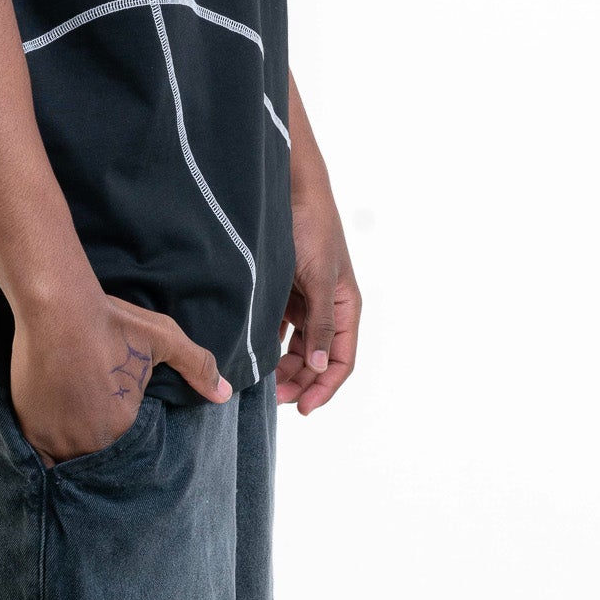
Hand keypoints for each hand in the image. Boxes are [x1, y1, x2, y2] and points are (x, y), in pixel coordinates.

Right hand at [11, 287, 231, 467]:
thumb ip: (197, 366)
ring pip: (69, 458)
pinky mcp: (31, 428)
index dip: (124, 437)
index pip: (128, 450)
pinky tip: (51, 434)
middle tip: (94, 423)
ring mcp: (57, 438)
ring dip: (73, 449)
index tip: (118, 420)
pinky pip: (40, 457)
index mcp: (124, 427)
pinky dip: (47, 452)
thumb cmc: (112, 322)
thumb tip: (224, 394)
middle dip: (99, 445)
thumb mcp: (163, 337)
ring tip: (74, 429)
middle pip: (97, 456)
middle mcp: (91, 442)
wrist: (57, 307)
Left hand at [277, 187, 360, 413]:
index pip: (340, 360)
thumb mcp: (318, 278)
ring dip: (283, 368)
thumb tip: (320, 366)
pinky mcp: (284, 292)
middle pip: (316, 359)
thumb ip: (320, 323)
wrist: (290, 190)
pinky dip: (269, 344)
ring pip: (296, 347)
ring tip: (262, 383)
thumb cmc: (312, 229)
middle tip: (273, 398)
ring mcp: (305, 301)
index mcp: (345, 308)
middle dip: (299, 382)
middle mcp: (327, 309)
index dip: (324, 388)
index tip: (302, 409)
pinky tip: (253, 355)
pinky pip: (278, 328)